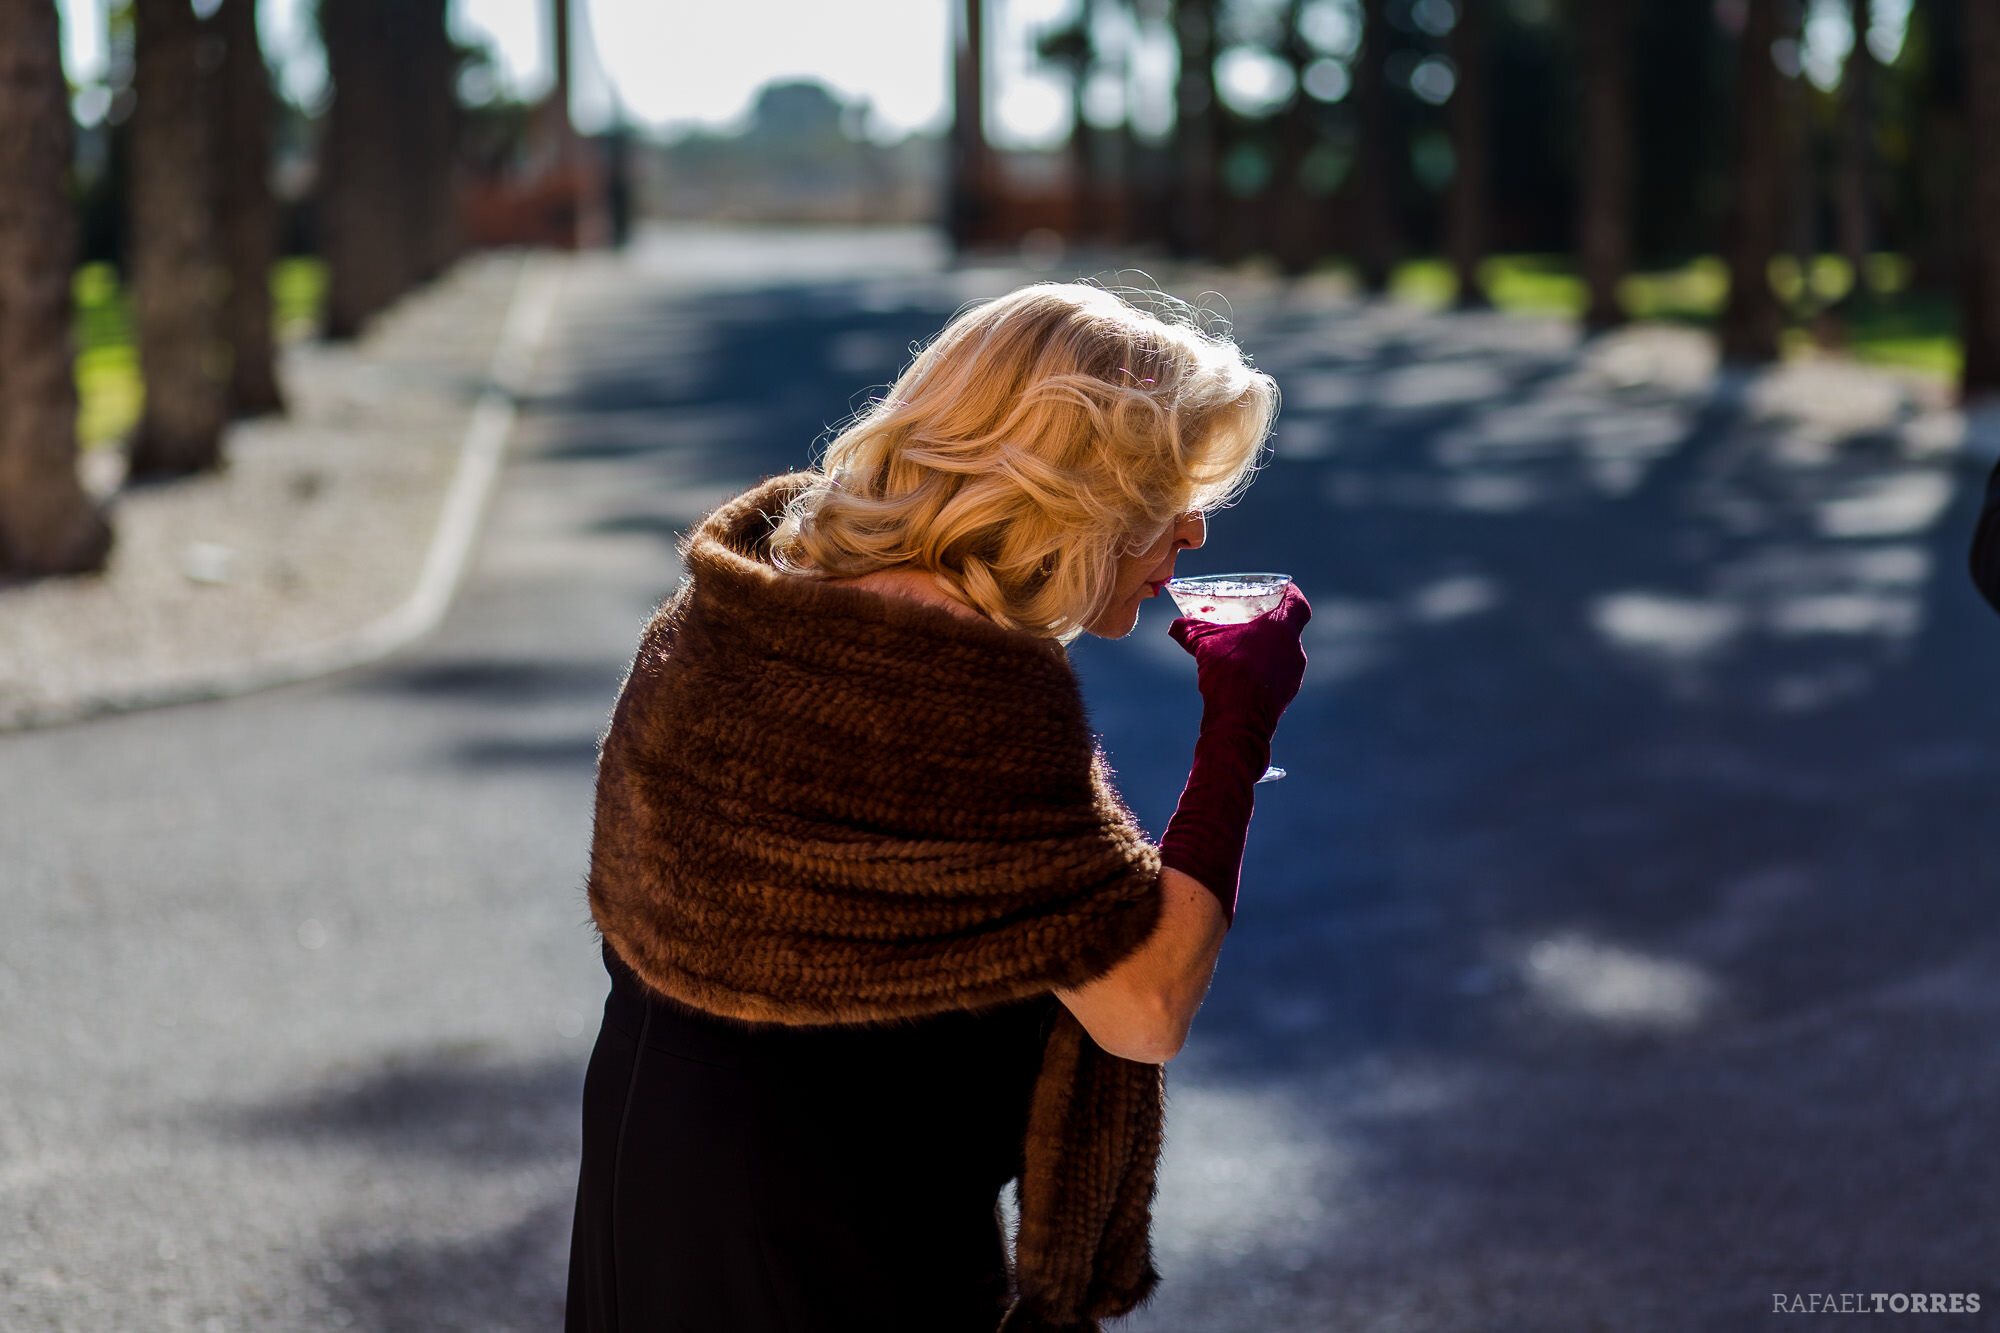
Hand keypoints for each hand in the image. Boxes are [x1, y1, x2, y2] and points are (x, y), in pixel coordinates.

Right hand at [1168, 584, 1310, 736]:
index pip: (1297, 603)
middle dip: (1268, 623)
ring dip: (1264, 648)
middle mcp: (1294, 650)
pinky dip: (1263, 669)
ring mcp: (1293, 674)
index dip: (1288, 594)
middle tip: (1248, 620)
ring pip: (1282, 651)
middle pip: (1287, 627)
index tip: (1275, 592)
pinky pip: (1277, 672)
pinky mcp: (1286, 694)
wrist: (1237, 724)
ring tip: (1240, 649)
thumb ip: (1189, 630)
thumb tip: (1175, 626)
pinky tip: (1242, 674)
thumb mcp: (1203, 646)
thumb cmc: (1227, 677)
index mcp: (1281, 629)